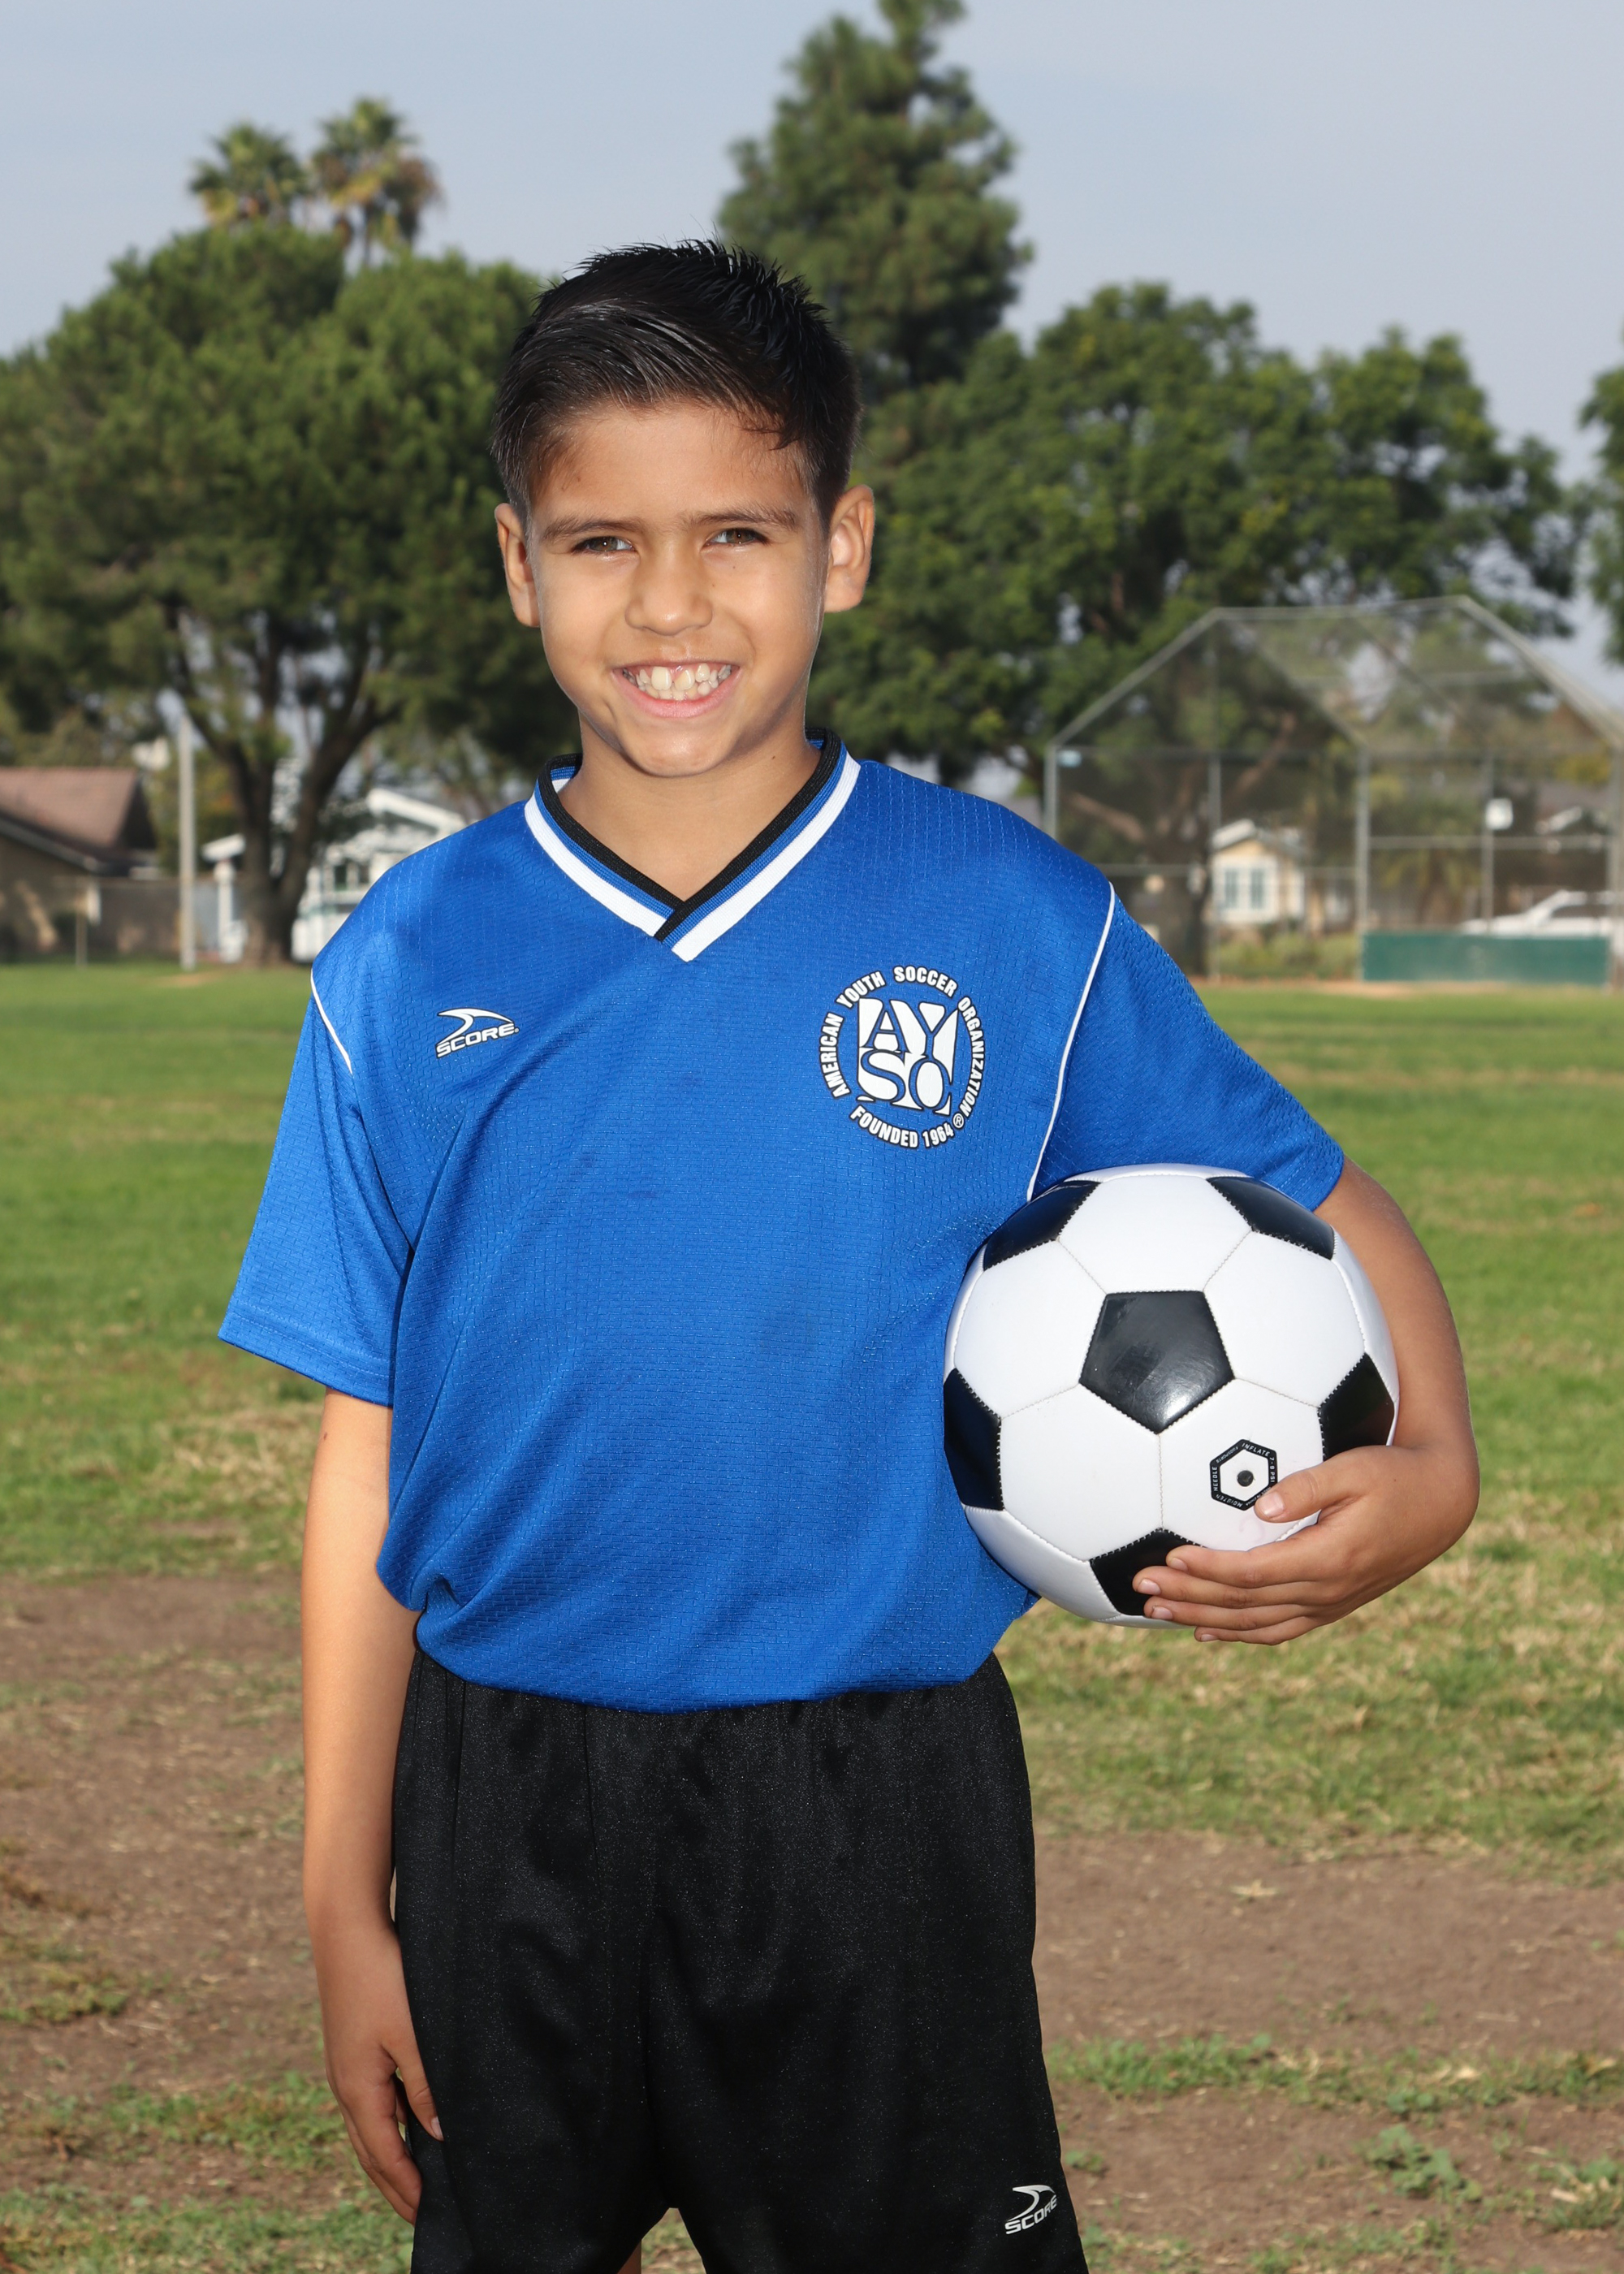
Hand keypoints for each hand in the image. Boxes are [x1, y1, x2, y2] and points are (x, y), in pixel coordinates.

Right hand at [313, 1912, 440, 2220]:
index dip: (407, 2188)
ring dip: (389, 2159)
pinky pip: (370, 2103)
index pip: (385, 2155)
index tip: (429, 2215)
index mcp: (358, 2090)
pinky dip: (387, 2127)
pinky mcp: (351, 2049)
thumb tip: (436, 2135)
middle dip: (395, 2186)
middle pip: (370, 2152)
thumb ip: (425, 2087)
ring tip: (413, 2182)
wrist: (347, 1930)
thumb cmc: (382, 1978)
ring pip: (368, 2129)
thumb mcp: (411, 2035)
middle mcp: (345, 2086)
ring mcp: (345, 2068)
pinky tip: (406, 2125)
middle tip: (420, 2215)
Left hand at [1131, 1438, 1476, 1644]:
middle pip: (1244, 1605)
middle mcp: (1327, 1591)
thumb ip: (1308, 1487)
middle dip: (1189, 1598)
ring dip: (1203, 1620)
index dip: (1208, 1571)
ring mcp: (1331, 1604)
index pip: (1254, 1574)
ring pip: (1256, 1625)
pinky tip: (1206, 1631)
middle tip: (1140, 1589)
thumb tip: (1260, 1507)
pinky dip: (1239, 1633)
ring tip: (1156, 1612)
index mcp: (1329, 1559)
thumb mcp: (1356, 1467)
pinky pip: (1279, 1629)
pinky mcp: (1333, 1605)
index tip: (1168, 1559)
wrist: (1442, 1503)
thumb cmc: (1395, 1473)